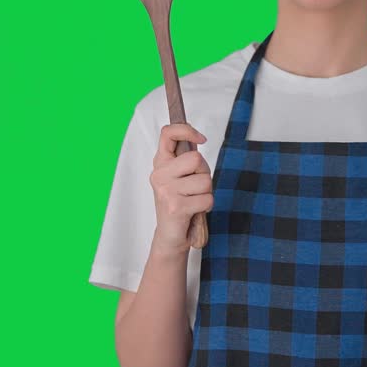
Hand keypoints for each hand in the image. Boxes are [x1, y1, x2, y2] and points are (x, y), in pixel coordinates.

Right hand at [148, 123, 212, 255]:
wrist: (170, 236)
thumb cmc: (179, 203)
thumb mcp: (179, 177)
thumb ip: (185, 160)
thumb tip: (197, 140)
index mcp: (160, 163)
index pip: (168, 133)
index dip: (186, 130)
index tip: (201, 139)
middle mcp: (159, 174)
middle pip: (196, 159)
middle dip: (204, 173)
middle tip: (195, 187)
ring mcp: (166, 190)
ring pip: (205, 181)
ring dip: (206, 193)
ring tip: (193, 200)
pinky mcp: (176, 206)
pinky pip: (207, 199)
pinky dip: (207, 206)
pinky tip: (194, 211)